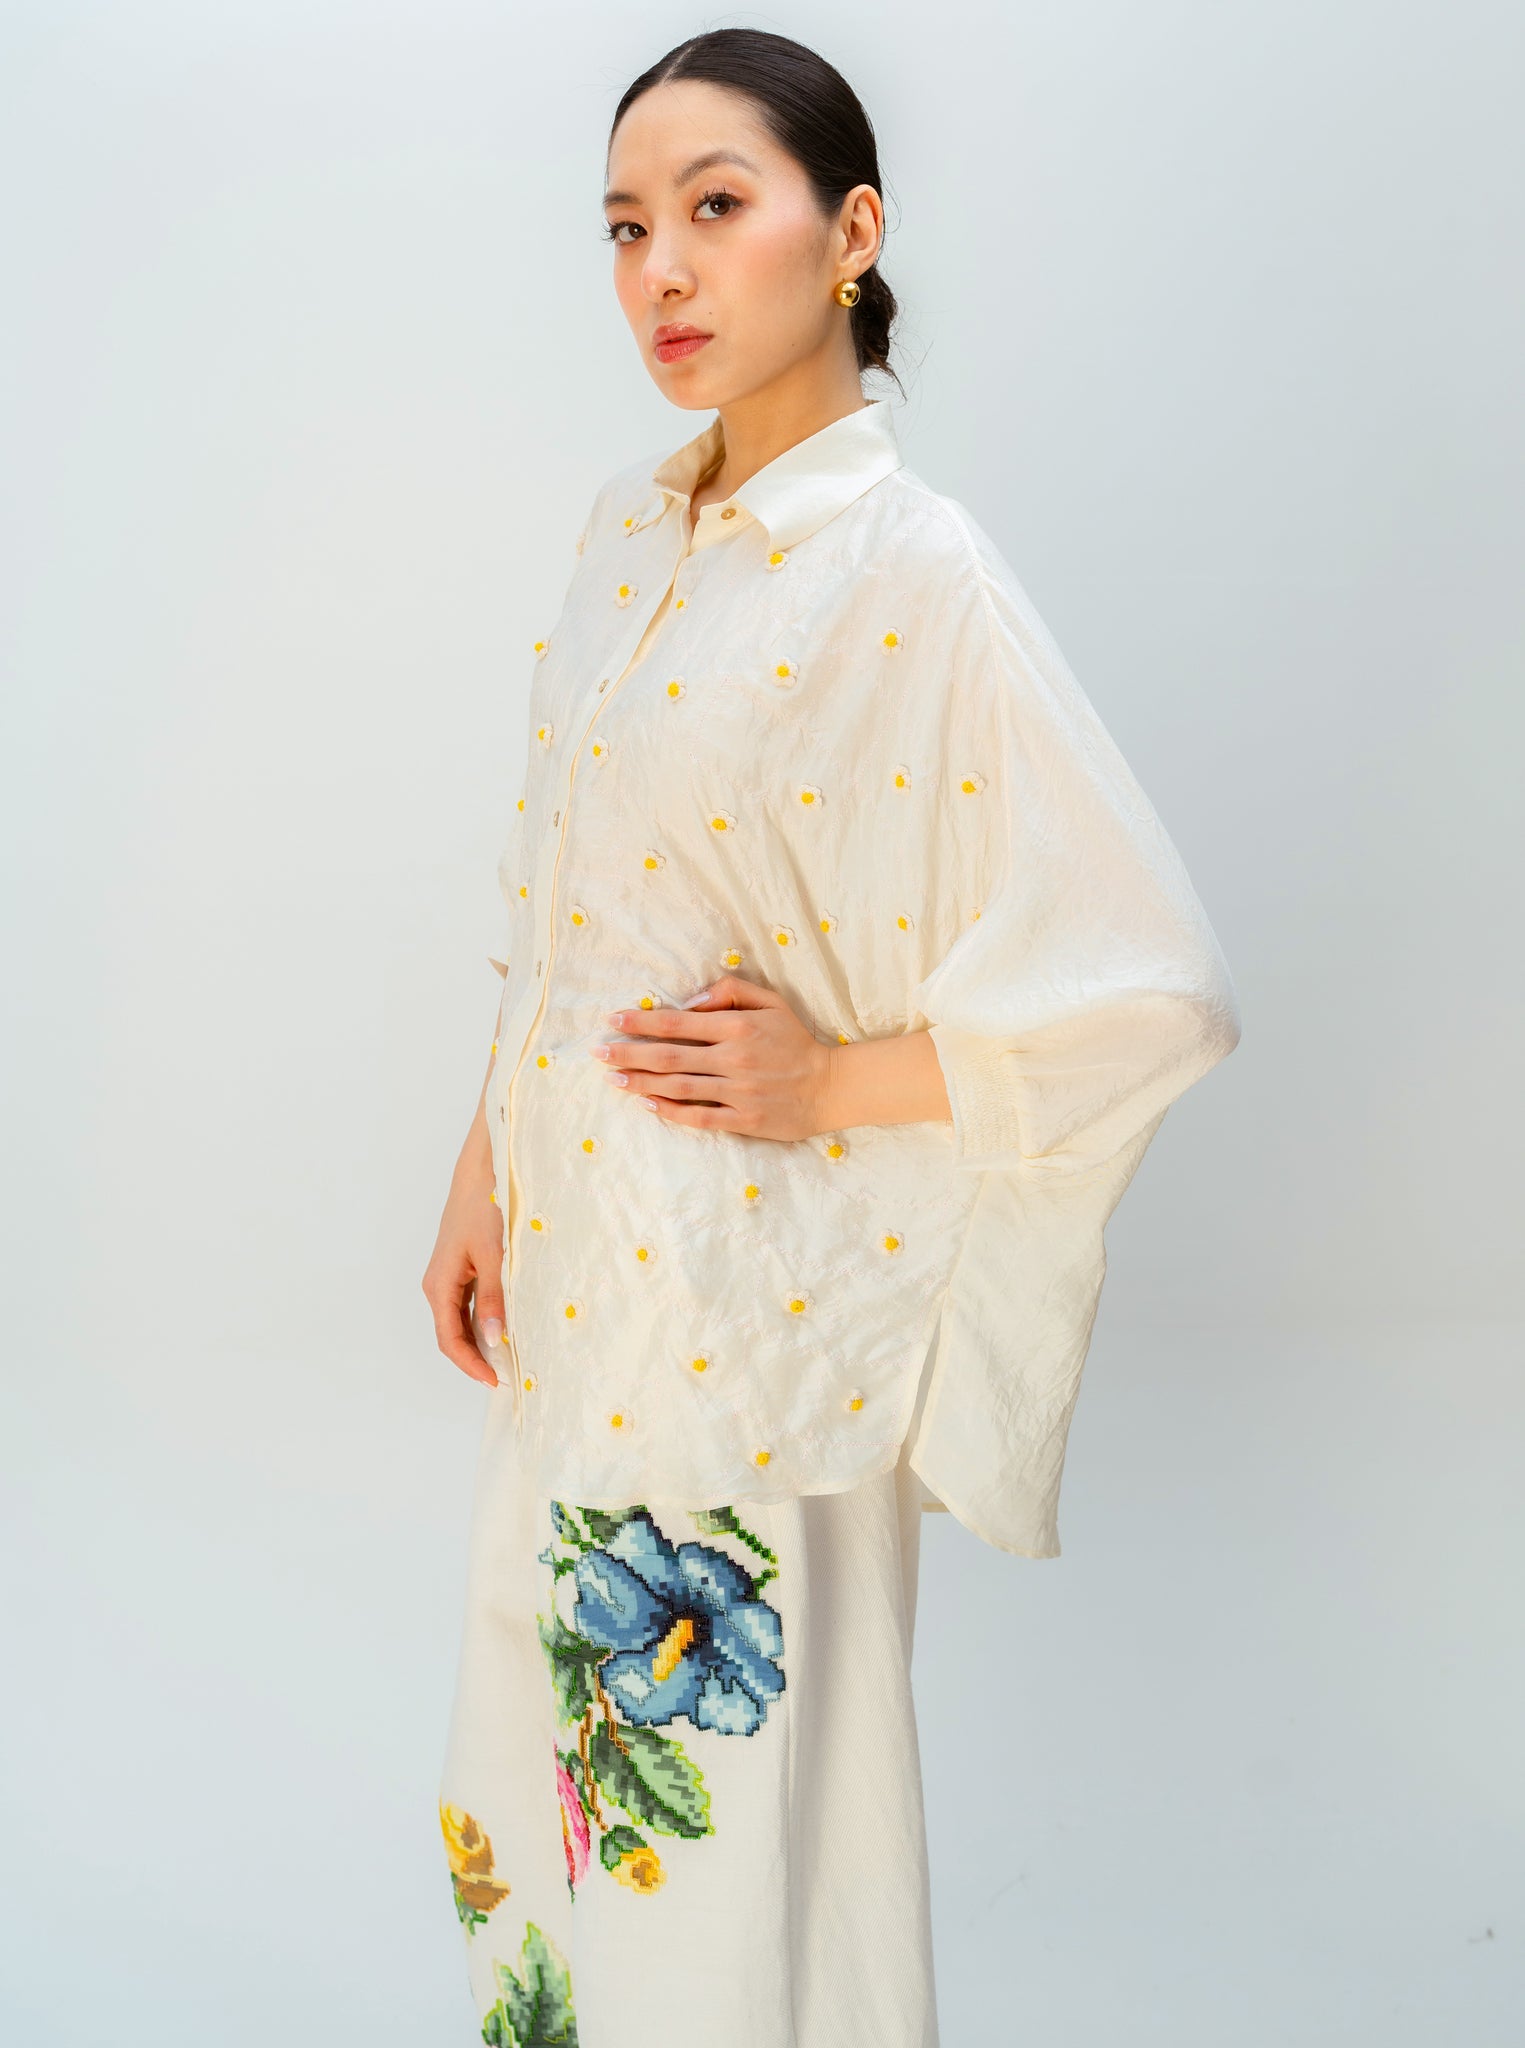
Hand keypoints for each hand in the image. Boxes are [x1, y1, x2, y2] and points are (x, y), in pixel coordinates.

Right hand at [421, 1104, 504, 1386]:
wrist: (482, 1171)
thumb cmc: (486, 1208)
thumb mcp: (494, 1256)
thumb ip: (494, 1298)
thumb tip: (496, 1338)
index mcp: (440, 1285)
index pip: (450, 1340)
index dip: (471, 1364)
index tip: (496, 1381)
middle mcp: (439, 1285)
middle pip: (454, 1335)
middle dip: (477, 1358)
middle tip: (508, 1376)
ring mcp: (450, 1277)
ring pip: (462, 1321)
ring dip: (482, 1342)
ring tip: (511, 1359)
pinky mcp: (462, 1269)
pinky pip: (470, 1305)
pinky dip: (486, 1321)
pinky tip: (507, 1328)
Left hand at [592, 974, 832, 1140]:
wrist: (830, 1087)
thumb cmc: (796, 1042)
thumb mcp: (771, 1002)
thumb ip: (731, 991)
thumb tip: (690, 1000)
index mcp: (737, 1027)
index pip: (677, 1022)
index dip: (640, 1021)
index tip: (613, 1019)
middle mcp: (733, 1059)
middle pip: (668, 1056)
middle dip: (628, 1054)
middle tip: (598, 1052)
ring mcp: (737, 1092)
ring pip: (677, 1088)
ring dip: (640, 1083)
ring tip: (612, 1079)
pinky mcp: (743, 1119)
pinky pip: (698, 1117)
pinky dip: (670, 1111)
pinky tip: (647, 1104)